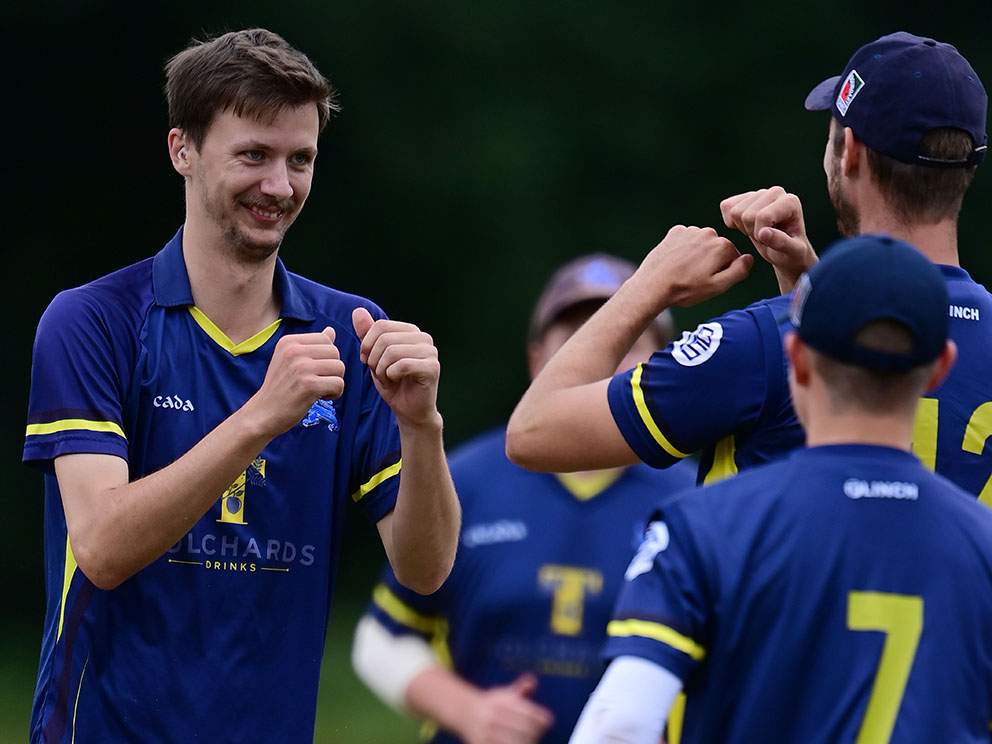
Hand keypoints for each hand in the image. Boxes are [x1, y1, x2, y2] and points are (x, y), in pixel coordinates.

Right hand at [250, 327, 344, 436]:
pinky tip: (319, 398)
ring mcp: (301, 368)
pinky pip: (339, 384)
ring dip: (334, 382)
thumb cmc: (280, 388)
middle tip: (317, 382)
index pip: (326, 339)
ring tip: (318, 390)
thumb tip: (331, 330)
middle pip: (335, 353)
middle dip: (332, 370)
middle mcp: (294, 351)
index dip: (326, 357)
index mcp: (289, 342)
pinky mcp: (308, 385)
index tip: (313, 370)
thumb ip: (311, 345)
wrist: (263, 413)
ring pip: (340, 367)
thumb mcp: (290, 360)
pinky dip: (335, 393)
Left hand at [353, 307, 441, 428]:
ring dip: (382, 369)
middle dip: (374, 359)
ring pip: (392, 351)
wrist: (409, 410)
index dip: (367, 344)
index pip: (380, 326)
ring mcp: (430, 352)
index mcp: (411, 331)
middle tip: (379, 373)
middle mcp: (423, 337)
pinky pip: (402, 365)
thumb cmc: (394, 383)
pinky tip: (396, 381)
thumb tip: (357, 311)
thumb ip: (368, 334)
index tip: (367, 361)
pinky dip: (391, 375)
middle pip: (384, 338)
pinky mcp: (432, 367)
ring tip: (387, 378)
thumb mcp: (375, 357)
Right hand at [463, 674, 553, 743]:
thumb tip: (533, 681)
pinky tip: (519, 743)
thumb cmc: (492, 704)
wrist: (464, 712)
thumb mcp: (505, 693)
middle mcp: (494, 715)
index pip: (528, 712)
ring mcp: (487, 731)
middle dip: (535, 732)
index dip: (542, 718)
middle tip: (538, 733)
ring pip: (515, 741)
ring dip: (527, 741)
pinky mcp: (481, 743)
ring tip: (529, 739)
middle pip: (525, 728)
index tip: (547, 720)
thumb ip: (520, 688)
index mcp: (502, 702)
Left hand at [633, 225, 753, 309]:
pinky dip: (684, 250)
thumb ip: (739, 271)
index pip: (733, 259)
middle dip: (711, 263)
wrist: (653, 285)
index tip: (709, 281)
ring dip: (697, 256)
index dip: (723, 273)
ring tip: (685, 272)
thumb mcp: (718, 286)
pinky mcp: (675, 233)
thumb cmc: (686, 289)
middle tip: (696, 278)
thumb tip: (749, 258)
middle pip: (718, 250)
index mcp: (722, 246)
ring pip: (702, 245)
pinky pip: (687, 240)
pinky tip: (676, 263)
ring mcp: (690, 231)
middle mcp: (708, 233)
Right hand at [720, 187, 816, 292]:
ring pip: (734, 211)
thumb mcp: (792, 253)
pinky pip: (726, 206)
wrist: (785, 252)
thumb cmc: (791, 252)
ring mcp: (759, 193)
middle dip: (751, 232)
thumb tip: (763, 232)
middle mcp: (776, 192)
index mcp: (790, 202)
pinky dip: (730, 222)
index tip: (771, 241)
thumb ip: (781, 243)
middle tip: (764, 238)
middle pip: (746, 214)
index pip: (762, 216)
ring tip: (757, 233)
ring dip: (742, 228)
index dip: (761, 235)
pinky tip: (745, 226)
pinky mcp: (744, 196)